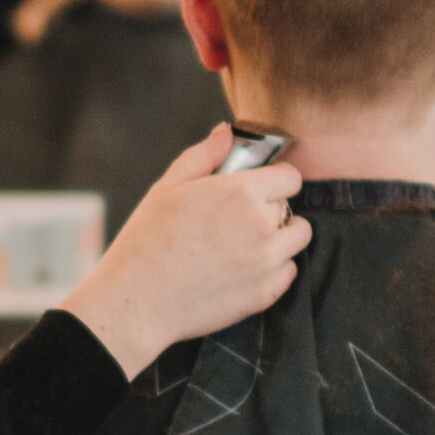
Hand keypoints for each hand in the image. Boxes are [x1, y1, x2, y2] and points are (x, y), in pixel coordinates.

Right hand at [60, 124, 310, 378]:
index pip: (290, 176)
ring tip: (244, 245)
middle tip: (235, 222)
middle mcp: (261, 224)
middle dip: (270, 209)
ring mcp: (267, 261)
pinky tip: (241, 270)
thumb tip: (227, 132)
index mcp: (240, 192)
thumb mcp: (167, 187)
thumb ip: (204, 156)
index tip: (258, 188)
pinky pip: (288, 272)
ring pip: (297, 238)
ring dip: (279, 238)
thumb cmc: (146, 241)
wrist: (137, 302)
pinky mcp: (266, 293)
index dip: (274, 180)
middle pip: (290, 207)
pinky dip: (273, 270)